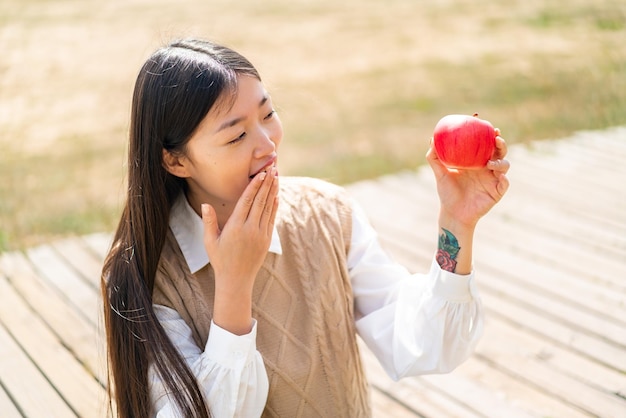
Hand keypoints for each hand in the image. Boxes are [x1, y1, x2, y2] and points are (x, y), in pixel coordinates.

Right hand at [201, 167, 278, 333]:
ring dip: (272, 192)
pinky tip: (276, 195)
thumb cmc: (220, 259)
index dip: (255, 186)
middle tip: (272, 168)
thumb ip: (208, 222)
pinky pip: (272, 219)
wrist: (236, 280)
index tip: (261, 174)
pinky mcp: (266, 240)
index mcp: (235, 227)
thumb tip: (205, 204)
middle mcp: (250, 229)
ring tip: (276, 177)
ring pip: (268, 208)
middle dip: (267, 184)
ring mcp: (260, 234)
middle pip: (260, 201)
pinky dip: (274, 206)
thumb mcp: (210, 241)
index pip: (247, 202)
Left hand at [427, 130, 509, 228]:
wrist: (453, 213)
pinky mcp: (497, 192)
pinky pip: (505, 184)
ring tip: (489, 164)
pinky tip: (500, 177)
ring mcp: (493, 180)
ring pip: (505, 166)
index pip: (486, 144)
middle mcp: (487, 168)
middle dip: (500, 143)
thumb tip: (432, 140)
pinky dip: (504, 180)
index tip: (486, 124)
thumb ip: (434, 157)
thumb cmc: (447, 192)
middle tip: (496, 137)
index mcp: (477, 161)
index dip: (489, 134)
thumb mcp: (440, 173)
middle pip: (499, 152)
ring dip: (500, 162)